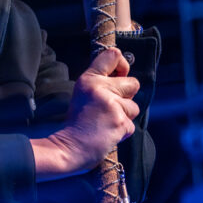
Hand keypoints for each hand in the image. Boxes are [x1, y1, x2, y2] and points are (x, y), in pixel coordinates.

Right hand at [31, 48, 139, 179]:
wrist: (69, 147)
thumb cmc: (76, 123)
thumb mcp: (82, 95)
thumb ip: (100, 84)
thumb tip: (123, 76)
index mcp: (89, 79)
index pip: (113, 55)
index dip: (122, 64)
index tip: (120, 73)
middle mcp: (101, 88)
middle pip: (133, 83)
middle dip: (127, 96)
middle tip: (111, 107)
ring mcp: (112, 105)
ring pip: (134, 106)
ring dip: (124, 116)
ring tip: (106, 122)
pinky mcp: (120, 122)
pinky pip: (131, 125)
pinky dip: (122, 131)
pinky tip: (107, 133)